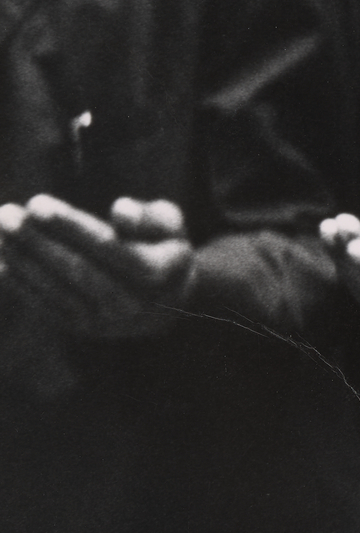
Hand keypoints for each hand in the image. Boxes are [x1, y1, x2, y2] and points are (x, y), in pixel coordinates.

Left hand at [0, 194, 196, 338]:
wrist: (168, 301)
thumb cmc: (162, 248)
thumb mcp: (170, 226)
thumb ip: (149, 215)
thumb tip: (119, 209)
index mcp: (158, 274)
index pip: (109, 248)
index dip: (71, 226)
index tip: (37, 203)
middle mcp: (131, 304)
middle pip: (78, 270)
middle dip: (37, 241)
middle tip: (6, 214)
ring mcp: (105, 321)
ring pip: (57, 289)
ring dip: (22, 260)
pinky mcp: (82, 329)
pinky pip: (47, 305)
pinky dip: (21, 284)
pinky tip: (1, 260)